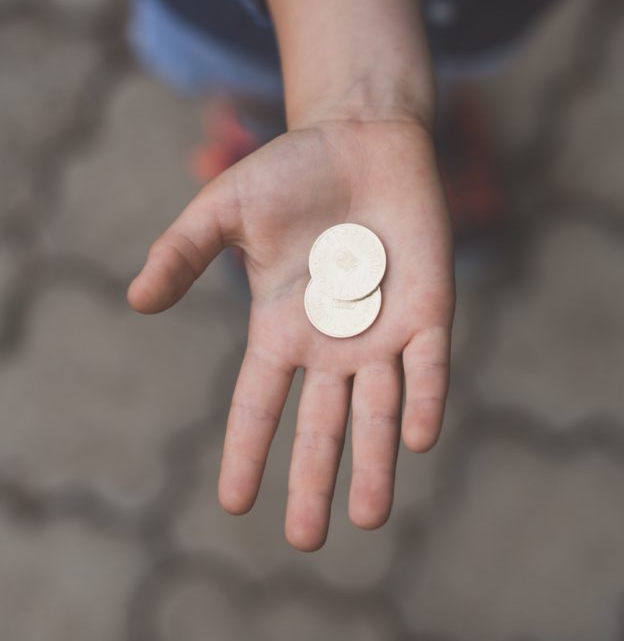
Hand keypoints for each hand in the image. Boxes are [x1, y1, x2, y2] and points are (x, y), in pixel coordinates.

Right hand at [128, 118, 454, 549]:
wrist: (362, 142)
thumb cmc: (293, 172)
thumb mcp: (225, 209)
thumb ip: (183, 252)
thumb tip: (136, 301)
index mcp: (282, 328)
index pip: (259, 402)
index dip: (246, 450)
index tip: (232, 503)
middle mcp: (332, 343)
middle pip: (321, 424)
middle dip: (314, 480)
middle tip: (305, 540)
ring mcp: (382, 330)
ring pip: (379, 411)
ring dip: (375, 462)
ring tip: (368, 518)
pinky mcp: (428, 310)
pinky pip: (427, 367)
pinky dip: (424, 400)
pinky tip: (417, 440)